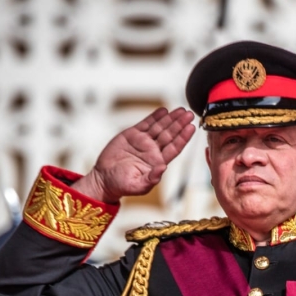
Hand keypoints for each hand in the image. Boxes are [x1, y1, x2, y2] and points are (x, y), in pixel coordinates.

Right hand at [73, 107, 195, 202]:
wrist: (104, 178)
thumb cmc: (122, 185)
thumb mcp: (138, 186)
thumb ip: (152, 178)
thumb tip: (163, 167)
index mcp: (158, 162)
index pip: (174, 148)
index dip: (183, 137)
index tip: (191, 127)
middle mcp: (153, 150)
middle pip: (170, 134)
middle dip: (179, 124)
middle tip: (189, 114)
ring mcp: (143, 141)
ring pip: (160, 127)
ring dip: (170, 118)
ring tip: (180, 110)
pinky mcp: (131, 135)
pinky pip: (146, 123)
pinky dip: (154, 117)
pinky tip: (163, 111)